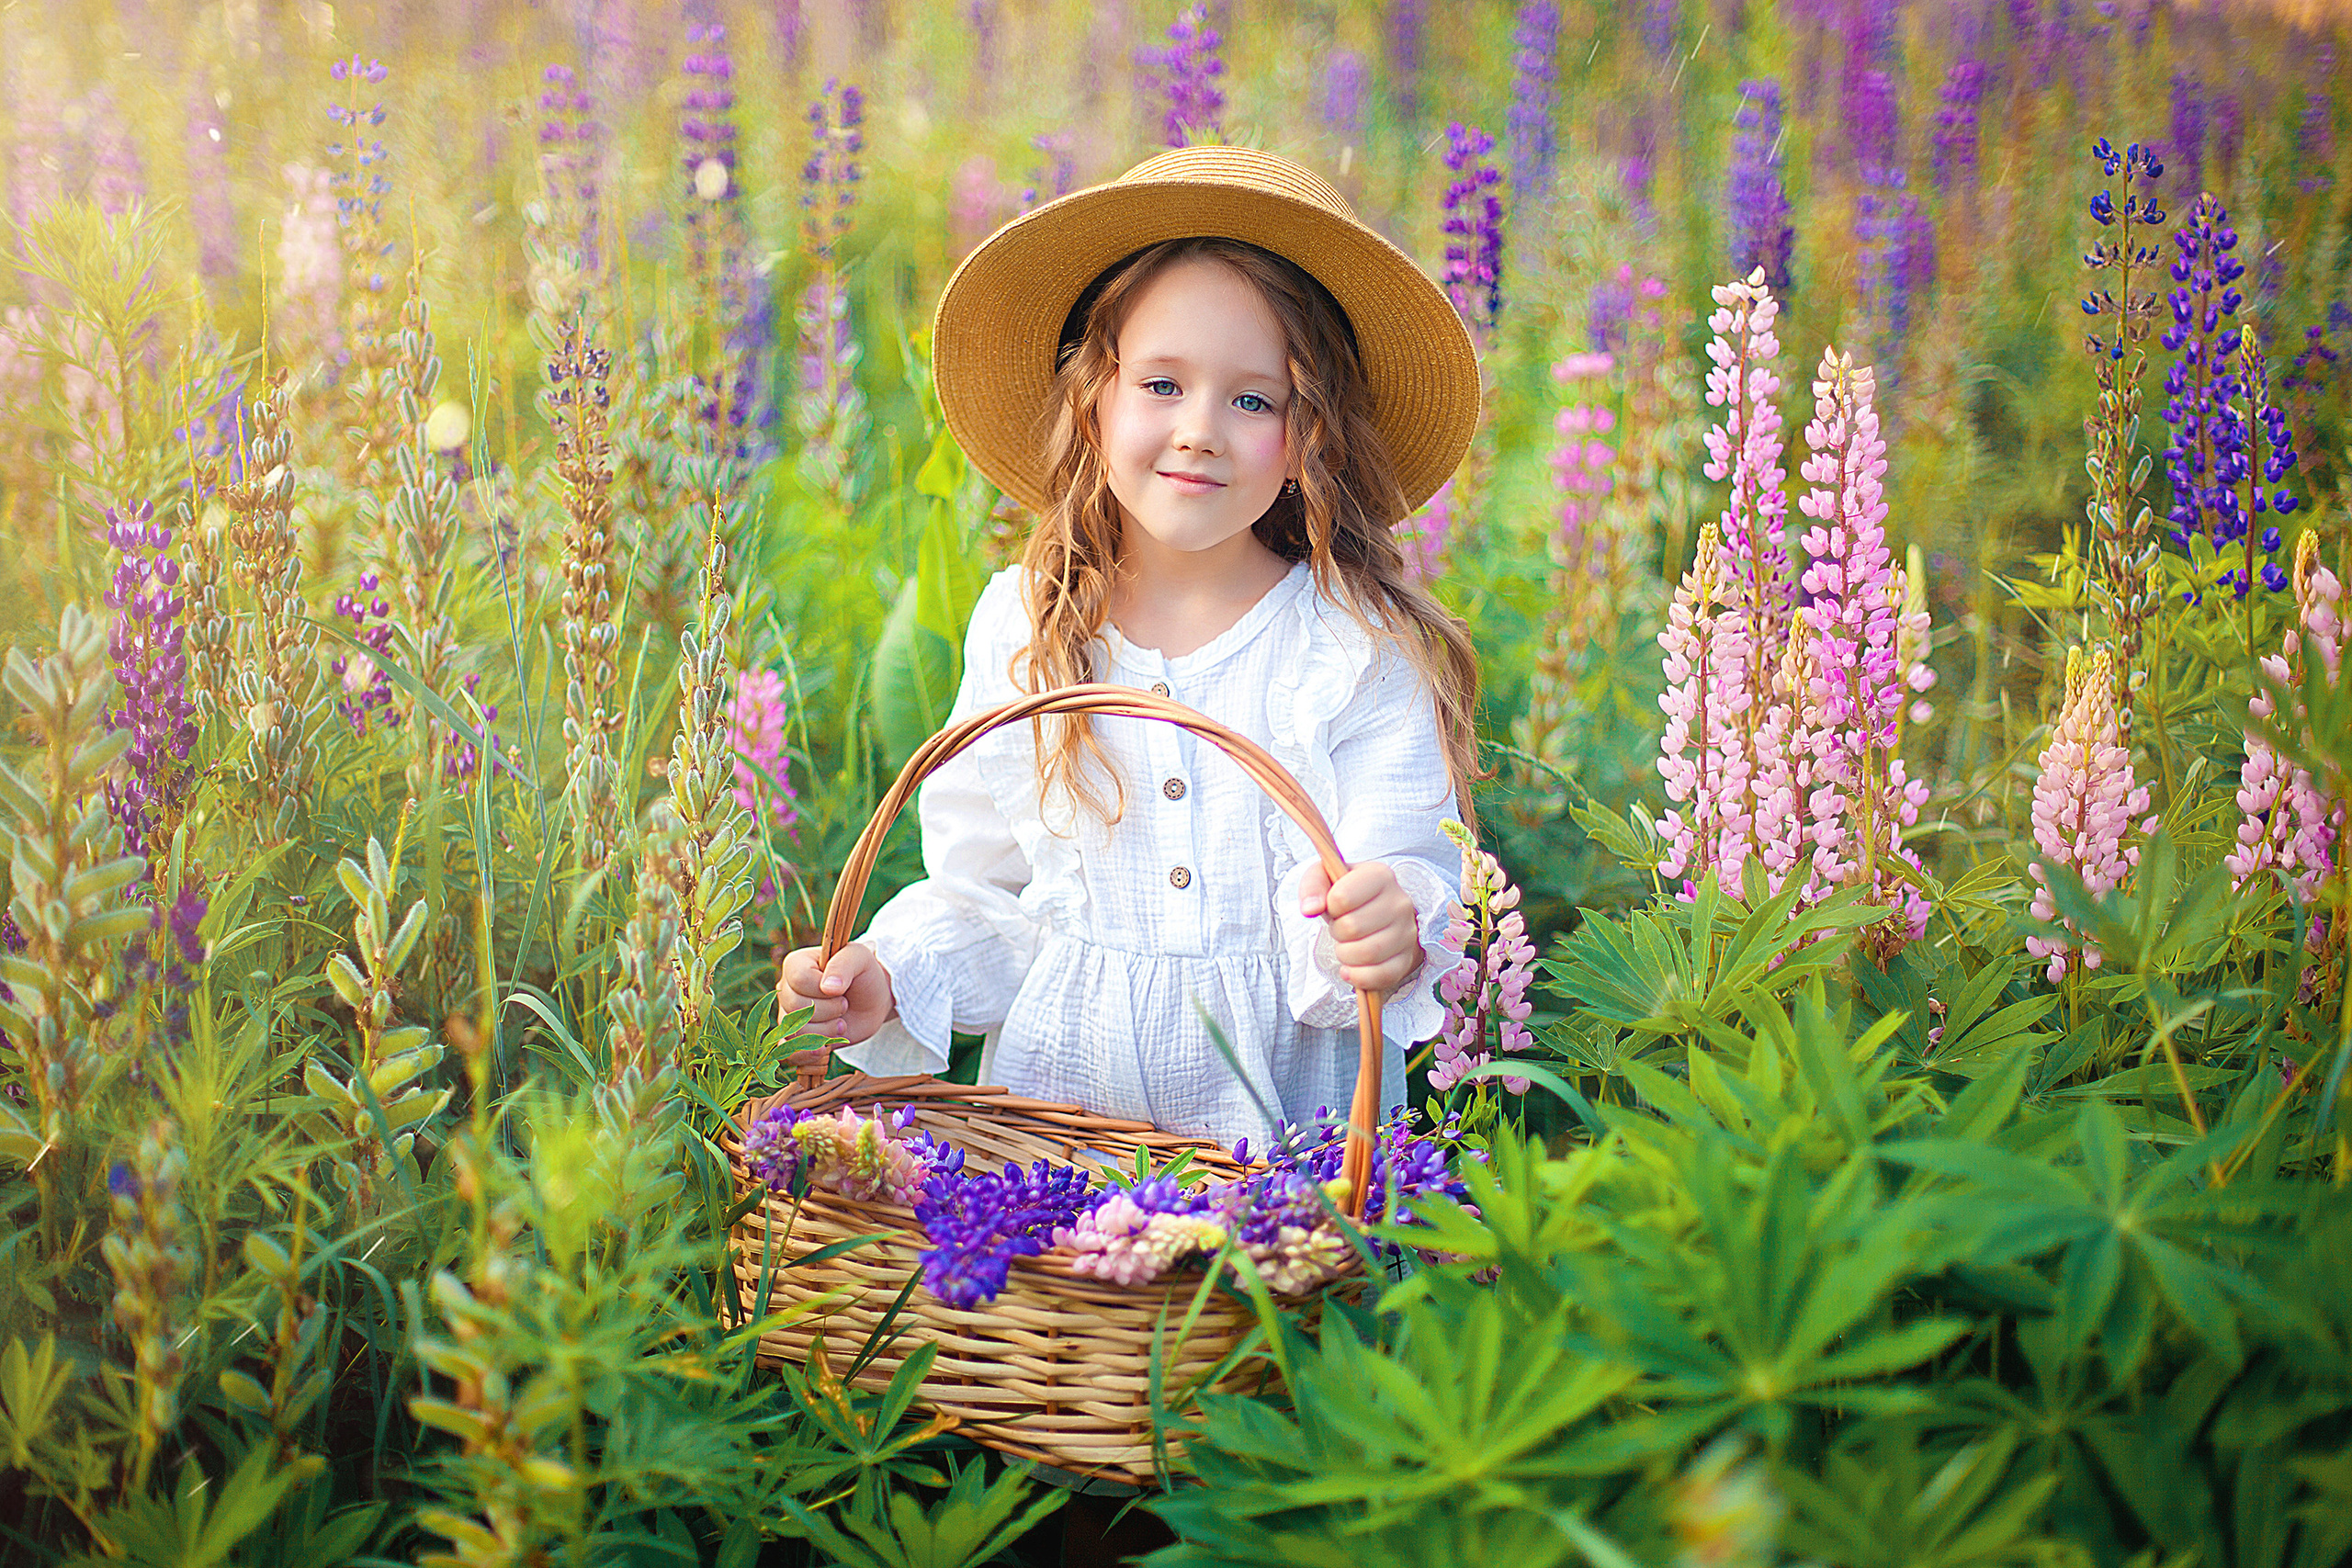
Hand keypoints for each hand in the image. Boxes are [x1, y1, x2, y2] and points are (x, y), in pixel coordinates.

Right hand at [777, 942, 895, 1045]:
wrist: (871, 1002)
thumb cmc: (863, 974)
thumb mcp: (860, 959)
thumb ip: (843, 966)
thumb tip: (828, 987)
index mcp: (796, 965)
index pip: (799, 979)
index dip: (824, 990)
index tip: (842, 990)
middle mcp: (786, 990)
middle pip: (796, 1007)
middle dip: (829, 1011)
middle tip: (845, 1006)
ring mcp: (788, 1015)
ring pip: (795, 1031)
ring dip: (826, 1031)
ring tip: (841, 1023)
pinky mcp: (796, 1038)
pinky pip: (788, 1052)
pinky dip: (807, 1054)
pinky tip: (825, 1049)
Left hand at [1298, 861, 1423, 995]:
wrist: (1379, 913)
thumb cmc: (1349, 894)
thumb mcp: (1327, 878)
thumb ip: (1312, 886)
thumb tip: (1310, 909)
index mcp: (1380, 876)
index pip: (1342, 897)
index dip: (1330, 906)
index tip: (1335, 905)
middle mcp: (1399, 903)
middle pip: (1352, 928)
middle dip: (1337, 932)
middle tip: (1341, 928)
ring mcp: (1406, 933)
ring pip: (1367, 954)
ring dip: (1345, 954)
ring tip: (1347, 945)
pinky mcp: (1406, 959)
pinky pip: (1381, 976)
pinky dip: (1359, 976)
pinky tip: (1351, 968)